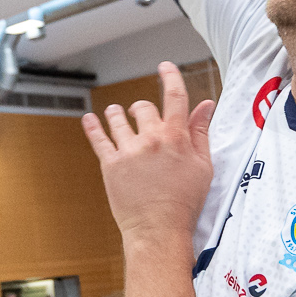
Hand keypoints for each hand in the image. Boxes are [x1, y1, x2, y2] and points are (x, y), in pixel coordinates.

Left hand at [80, 63, 215, 243]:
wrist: (159, 229)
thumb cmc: (185, 201)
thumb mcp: (203, 166)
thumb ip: (201, 133)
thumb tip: (206, 106)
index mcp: (175, 137)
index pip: (174, 97)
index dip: (170, 77)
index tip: (165, 67)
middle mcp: (150, 138)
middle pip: (144, 107)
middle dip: (144, 110)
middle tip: (143, 117)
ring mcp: (128, 150)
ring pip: (118, 118)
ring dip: (117, 113)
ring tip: (116, 114)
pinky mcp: (110, 164)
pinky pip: (97, 138)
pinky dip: (92, 126)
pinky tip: (89, 118)